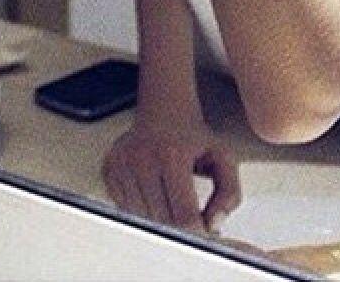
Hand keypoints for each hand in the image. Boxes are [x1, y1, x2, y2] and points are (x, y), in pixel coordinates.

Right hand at [102, 118, 241, 234]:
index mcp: (172, 155)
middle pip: (162, 221)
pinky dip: (140, 209)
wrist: (163, 109)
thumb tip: (213, 224)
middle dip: (179, 226)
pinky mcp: (109, 169)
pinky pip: (125, 208)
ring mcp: (122, 164)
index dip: (197, 230)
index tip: (203, 229)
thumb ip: (229, 194)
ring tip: (170, 199)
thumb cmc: (193, 137)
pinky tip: (152, 191)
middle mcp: (143, 159)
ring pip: (142, 218)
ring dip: (159, 218)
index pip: (184, 216)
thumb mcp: (223, 159)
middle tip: (189, 214)